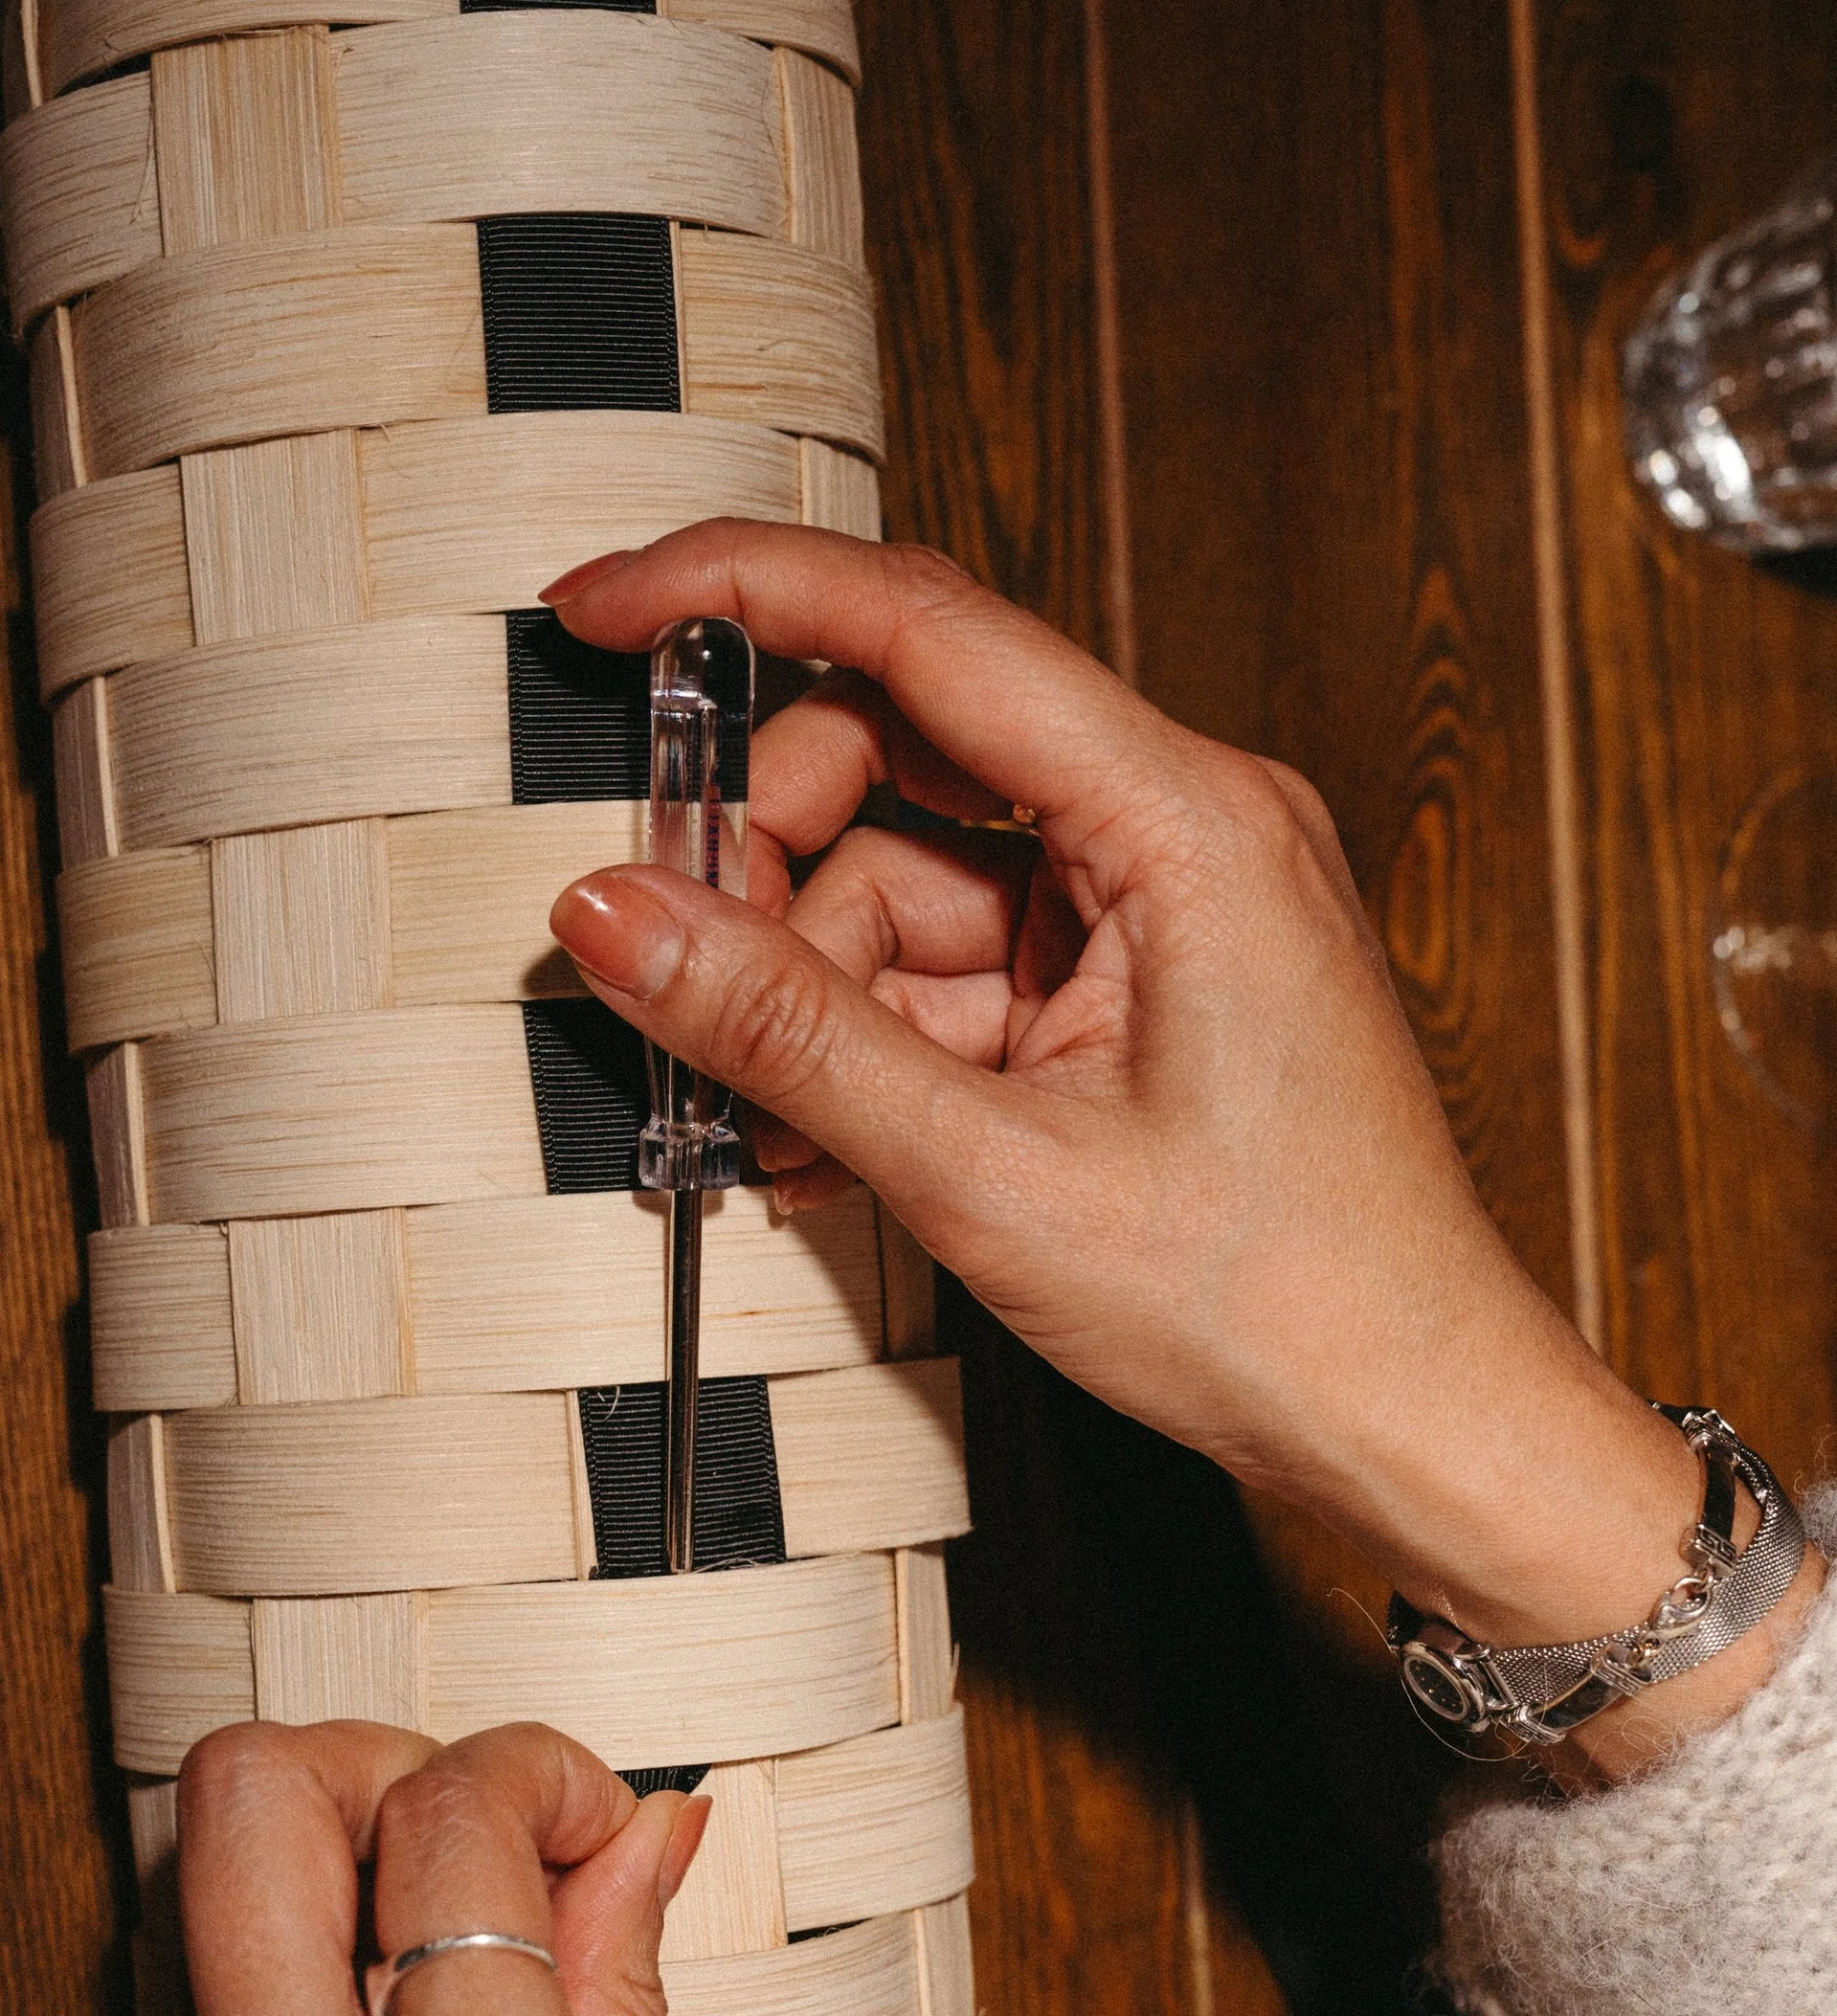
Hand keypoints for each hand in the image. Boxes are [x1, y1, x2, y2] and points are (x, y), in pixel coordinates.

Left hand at [171, 1719, 721, 2015]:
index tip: (599, 1827)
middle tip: (476, 1833)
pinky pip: (182, 2009)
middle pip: (255, 1795)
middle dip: (376, 1754)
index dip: (539, 1773)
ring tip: (434, 1935)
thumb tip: (649, 1837)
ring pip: (188, 1882)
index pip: (454, 1828)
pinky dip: (273, 1956)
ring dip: (313, 1849)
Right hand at [544, 526, 1818, 1776]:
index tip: (601, 604)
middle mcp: (1183, 825)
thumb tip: (614, 914)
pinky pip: (960, 966)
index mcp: (1186, 817)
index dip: (740, 591)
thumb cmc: (1282, 1302)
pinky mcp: (1140, 984)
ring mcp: (1161, 906)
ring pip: (911, 880)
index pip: (922, 625)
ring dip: (820, 995)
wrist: (1414, 1424)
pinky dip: (880, 1043)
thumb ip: (786, 1032)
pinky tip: (837, 1143)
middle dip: (773, 869)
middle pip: (900, 755)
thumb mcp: (990, 1173)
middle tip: (690, 982)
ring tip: (786, 1131)